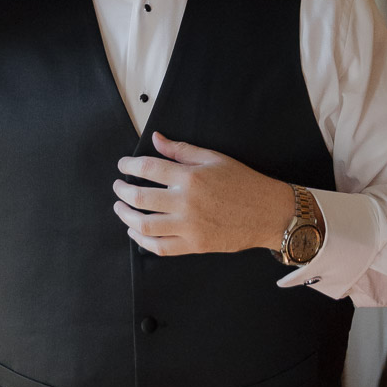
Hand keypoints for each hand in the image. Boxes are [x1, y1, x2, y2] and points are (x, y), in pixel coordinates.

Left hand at [112, 131, 295, 255]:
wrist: (268, 212)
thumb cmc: (244, 183)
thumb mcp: (214, 158)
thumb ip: (181, 150)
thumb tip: (156, 138)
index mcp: (190, 177)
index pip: (148, 169)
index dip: (129, 166)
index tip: (123, 166)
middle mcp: (186, 202)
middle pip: (140, 198)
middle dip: (122, 192)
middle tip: (118, 187)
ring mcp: (189, 227)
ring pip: (145, 226)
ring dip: (126, 217)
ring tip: (121, 209)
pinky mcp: (194, 246)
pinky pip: (160, 248)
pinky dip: (143, 242)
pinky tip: (136, 232)